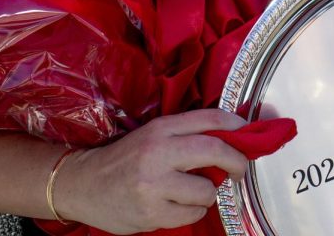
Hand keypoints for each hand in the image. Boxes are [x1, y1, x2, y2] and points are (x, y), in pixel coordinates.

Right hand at [56, 109, 247, 233]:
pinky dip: (191, 211)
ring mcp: (154, 184)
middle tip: (239, 170)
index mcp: (160, 129)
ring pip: (207, 191)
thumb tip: (231, 139)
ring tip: (190, 192)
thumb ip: (186, 134)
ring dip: (207, 194)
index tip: (249, 134)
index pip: (209, 119)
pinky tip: (175, 205)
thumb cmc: (124, 159)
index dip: (237, 126)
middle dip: (237, 162)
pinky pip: (192, 214)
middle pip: (216, 150)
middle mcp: (158, 152)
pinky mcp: (151, 212)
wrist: (83, 185)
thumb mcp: (152, 135)